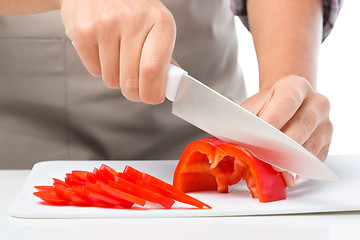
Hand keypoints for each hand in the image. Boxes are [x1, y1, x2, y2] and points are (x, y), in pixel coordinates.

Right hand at [59, 0, 175, 103]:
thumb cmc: (131, 8)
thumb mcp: (155, 24)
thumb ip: (163, 55)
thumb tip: (169, 85)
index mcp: (160, 22)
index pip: (153, 71)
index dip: (152, 93)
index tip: (151, 97)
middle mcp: (133, 20)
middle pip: (131, 81)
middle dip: (133, 91)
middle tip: (133, 86)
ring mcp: (106, 24)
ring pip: (111, 79)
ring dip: (115, 77)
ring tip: (116, 56)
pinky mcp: (83, 30)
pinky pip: (94, 70)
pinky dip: (99, 68)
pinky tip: (102, 50)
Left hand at [241, 75, 332, 186]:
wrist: (287, 103)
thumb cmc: (267, 106)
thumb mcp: (255, 105)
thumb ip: (246, 120)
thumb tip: (235, 141)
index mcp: (296, 87)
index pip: (287, 100)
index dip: (275, 116)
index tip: (263, 129)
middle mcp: (316, 103)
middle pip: (302, 125)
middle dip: (285, 144)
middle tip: (270, 158)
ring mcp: (325, 124)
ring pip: (311, 145)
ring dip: (293, 161)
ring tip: (278, 172)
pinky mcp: (326, 143)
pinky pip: (315, 159)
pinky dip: (300, 169)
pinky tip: (288, 176)